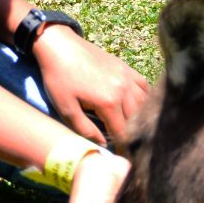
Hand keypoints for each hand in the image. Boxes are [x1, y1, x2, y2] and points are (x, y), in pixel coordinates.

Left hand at [33, 28, 148, 144]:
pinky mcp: (126, 67)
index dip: (123, 147)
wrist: (59, 45)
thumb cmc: (59, 78)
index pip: (123, 132)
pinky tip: (139, 106)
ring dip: (139, 118)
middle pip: (136, 120)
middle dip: (132, 134)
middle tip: (129, 145)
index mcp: (109, 102)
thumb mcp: (65, 108)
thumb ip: (85, 129)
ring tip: (134, 129)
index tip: (123, 156)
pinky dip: (144, 98)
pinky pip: (144, 86)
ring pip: (143, 104)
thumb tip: (104, 144)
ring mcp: (127, 76)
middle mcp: (124, 90)